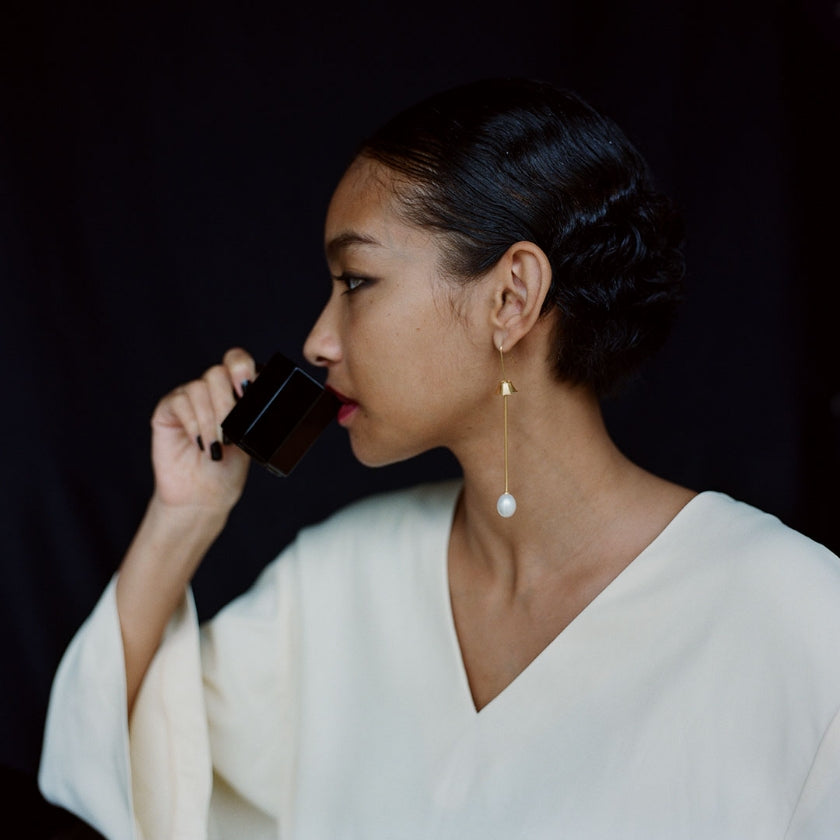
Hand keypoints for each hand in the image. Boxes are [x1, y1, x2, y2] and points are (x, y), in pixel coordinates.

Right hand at [149, 347, 256, 517]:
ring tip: (217, 446)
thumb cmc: (230, 468)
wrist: (205, 495)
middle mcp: (211, 389)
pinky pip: (179, 402)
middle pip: (217, 372)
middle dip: (227, 403)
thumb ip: (255, 415)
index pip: (237, 361)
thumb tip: (270, 400)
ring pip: (198, 388)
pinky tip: (200, 444)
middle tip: (232, 431)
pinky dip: (193, 423)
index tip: (246, 391)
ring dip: (211, 420)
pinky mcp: (167, 410)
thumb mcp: (252, 439)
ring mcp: (188, 397)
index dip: (241, 368)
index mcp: (235, 390)